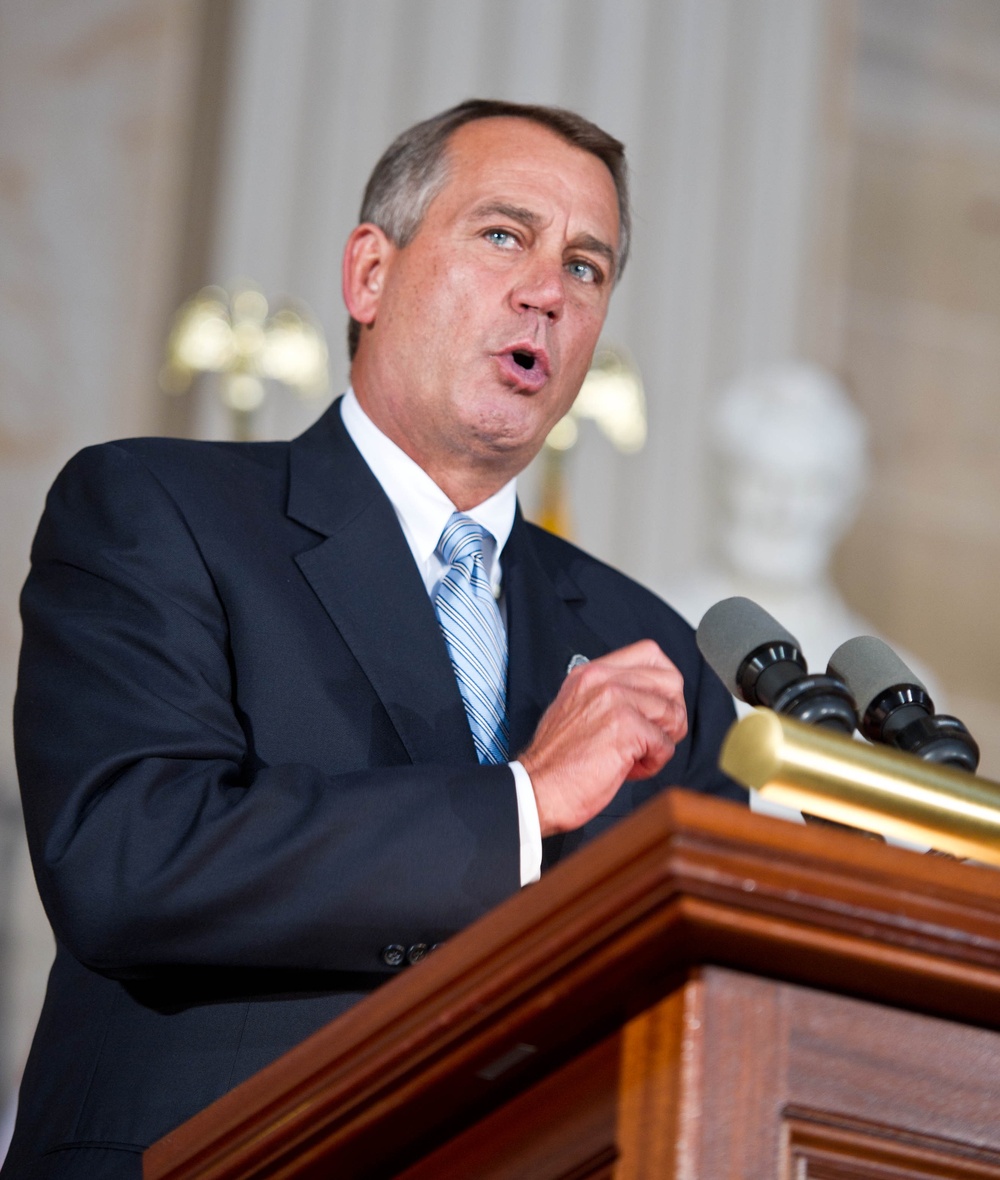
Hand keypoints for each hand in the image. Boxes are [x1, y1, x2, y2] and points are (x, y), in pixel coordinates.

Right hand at [519, 640, 687, 836]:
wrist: (537, 789)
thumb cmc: (558, 761)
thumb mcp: (577, 709)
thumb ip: (609, 695)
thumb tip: (652, 700)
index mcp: (591, 673)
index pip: (649, 653)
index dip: (664, 683)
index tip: (656, 707)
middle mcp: (602, 680)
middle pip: (670, 681)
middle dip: (671, 713)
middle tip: (653, 736)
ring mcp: (615, 701)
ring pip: (672, 713)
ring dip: (662, 741)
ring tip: (637, 756)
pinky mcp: (626, 728)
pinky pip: (665, 744)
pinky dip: (654, 763)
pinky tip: (630, 769)